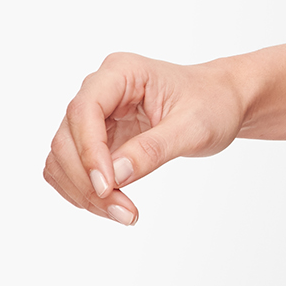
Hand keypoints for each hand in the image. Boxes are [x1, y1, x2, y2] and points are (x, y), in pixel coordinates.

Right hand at [42, 51, 246, 224]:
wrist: (223, 102)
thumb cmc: (213, 103)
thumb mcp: (193, 127)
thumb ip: (153, 149)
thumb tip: (114, 176)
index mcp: (121, 72)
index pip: (84, 110)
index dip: (89, 152)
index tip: (108, 187)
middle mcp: (100, 90)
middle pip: (67, 139)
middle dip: (88, 181)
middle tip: (124, 213)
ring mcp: (95, 116)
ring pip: (62, 158)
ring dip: (83, 192)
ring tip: (124, 213)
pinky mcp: (97, 138)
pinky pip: (71, 168)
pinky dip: (83, 191)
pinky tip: (113, 205)